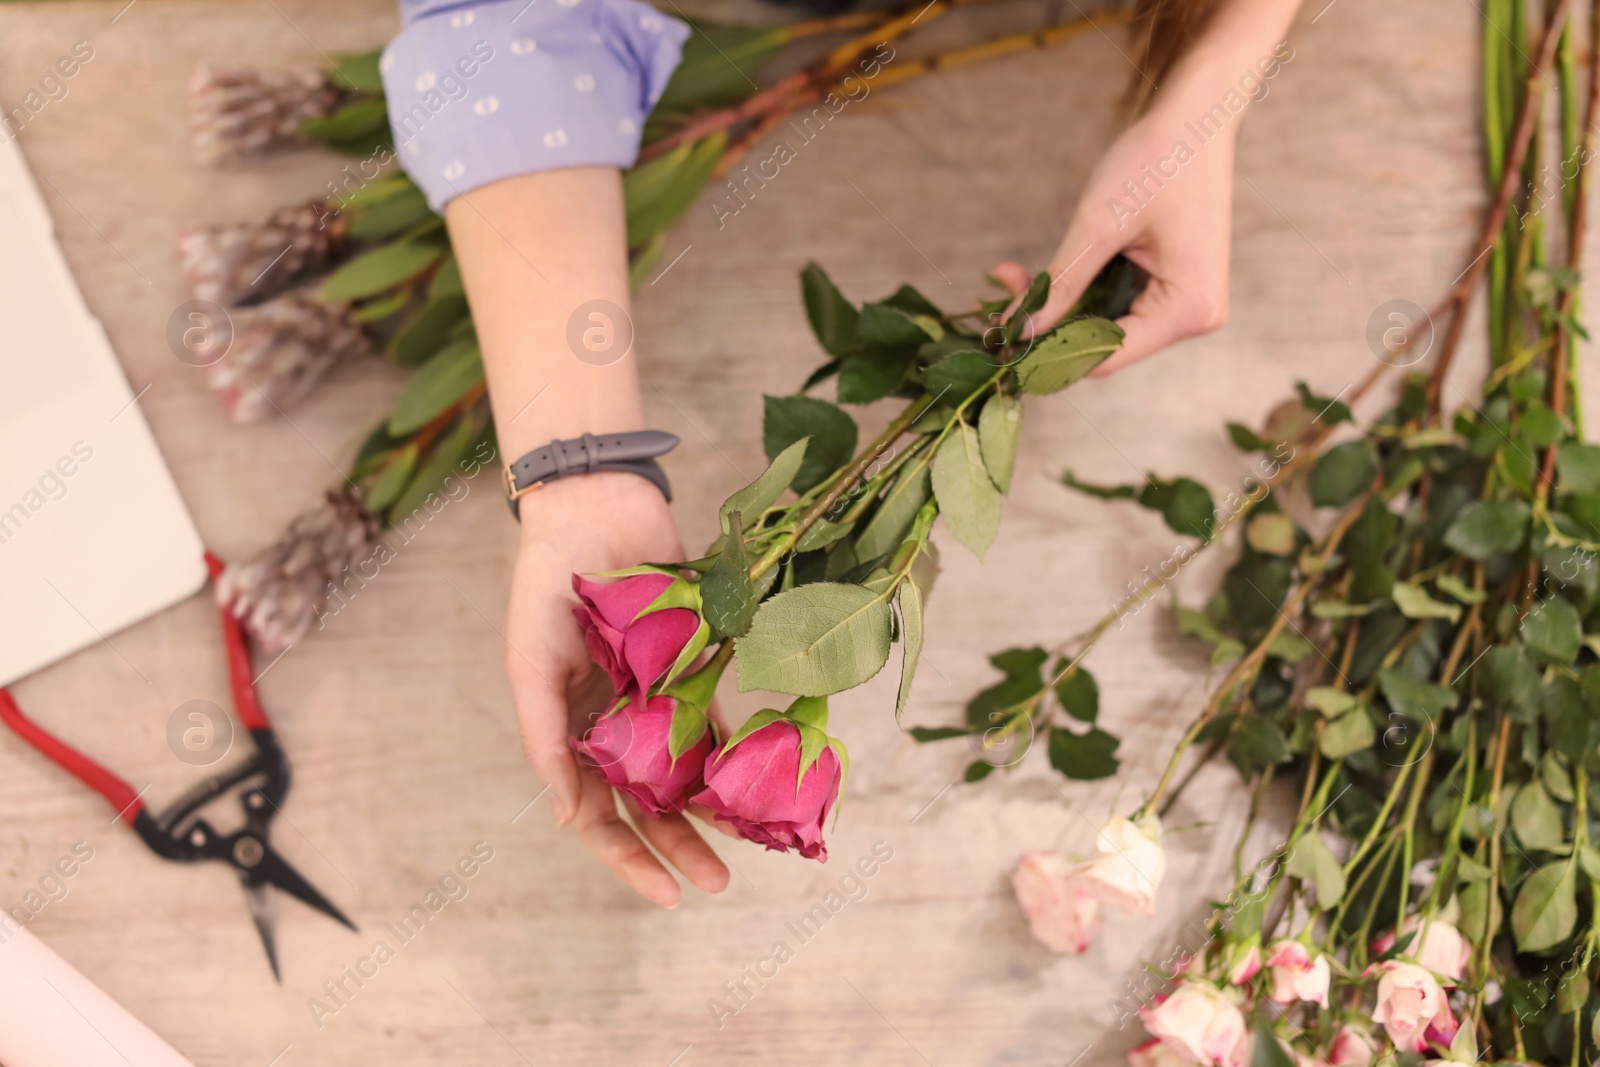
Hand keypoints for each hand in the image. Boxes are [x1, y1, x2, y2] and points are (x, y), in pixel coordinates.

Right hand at [504, 472, 729, 906]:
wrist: (595, 510)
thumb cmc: (546, 590)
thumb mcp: (531, 667)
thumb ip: (546, 740)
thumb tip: (564, 817)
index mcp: (569, 733)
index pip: (596, 817)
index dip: (628, 858)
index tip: (665, 894)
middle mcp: (614, 724)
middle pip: (649, 805)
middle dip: (681, 847)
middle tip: (719, 885)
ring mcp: (655, 697)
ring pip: (688, 770)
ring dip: (714, 809)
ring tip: (753, 844)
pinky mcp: (692, 664)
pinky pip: (718, 717)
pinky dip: (735, 748)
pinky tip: (763, 779)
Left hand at [993, 90, 1237, 375]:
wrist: (1197, 116)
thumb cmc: (1157, 160)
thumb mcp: (1098, 226)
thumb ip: (1059, 285)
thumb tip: (1017, 331)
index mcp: (1188, 310)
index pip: (1105, 356)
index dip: (1050, 353)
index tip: (1001, 340)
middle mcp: (1193, 317)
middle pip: (1102, 344)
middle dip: (1048, 322)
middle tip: (994, 300)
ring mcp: (1184, 302)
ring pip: (1102, 324)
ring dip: (1057, 305)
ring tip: (1010, 277)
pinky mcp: (1170, 285)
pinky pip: (1115, 302)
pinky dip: (1077, 290)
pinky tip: (1037, 276)